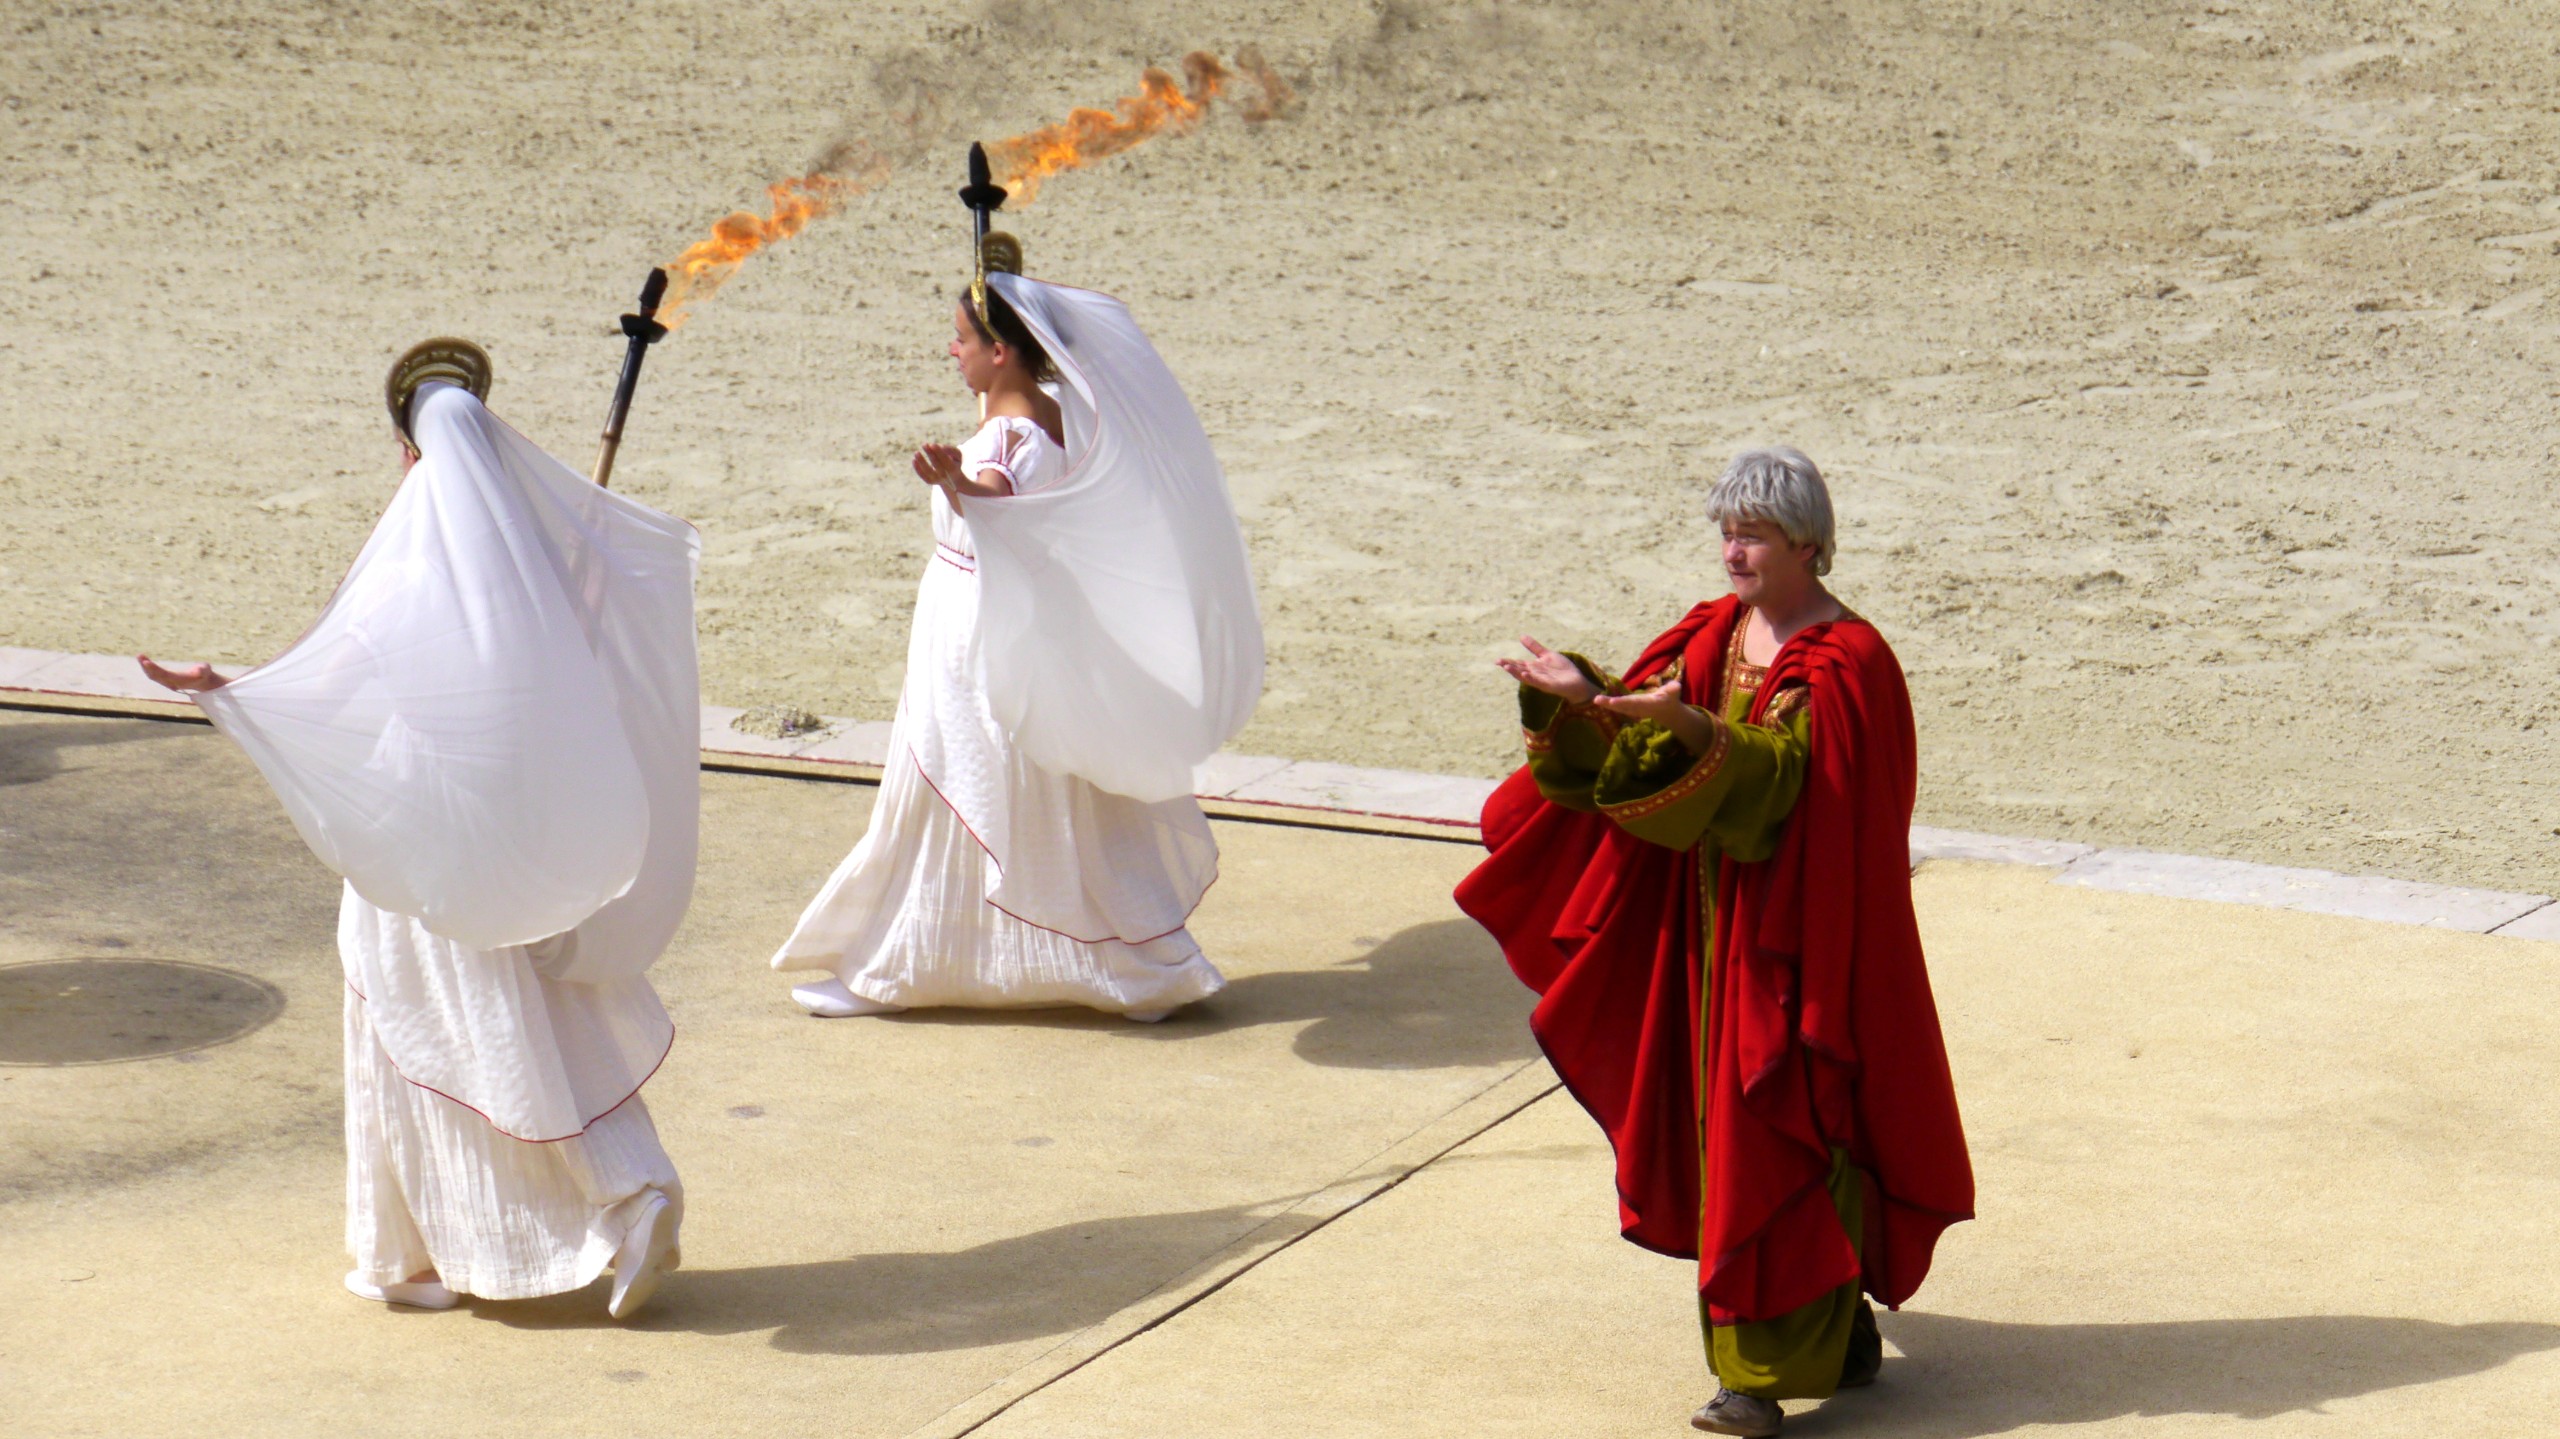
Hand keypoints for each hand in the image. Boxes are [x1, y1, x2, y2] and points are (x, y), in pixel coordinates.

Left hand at [138, 656, 224, 692]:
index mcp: (180, 680)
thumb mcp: (206, 670)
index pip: (165, 675)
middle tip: (140, 655)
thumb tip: (200, 670)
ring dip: (144, 667)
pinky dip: (147, 668)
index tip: (146, 662)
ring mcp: (167, 683)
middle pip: (156, 676)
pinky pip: (153, 675)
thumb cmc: (204, 673)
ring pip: (152, 676)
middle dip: (146, 667)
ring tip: (140, 656)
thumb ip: (203, 670)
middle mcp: (172, 683)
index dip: (155, 669)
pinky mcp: (164, 680)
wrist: (202, 681)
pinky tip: (143, 660)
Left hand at [911, 443, 964, 487]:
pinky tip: (914, 460)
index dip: (940, 453)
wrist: (952, 477)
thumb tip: (941, 447)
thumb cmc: (954, 461)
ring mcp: (937, 480)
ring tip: (916, 453)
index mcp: (954, 469)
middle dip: (931, 454)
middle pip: (938, 466)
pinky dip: (918, 469)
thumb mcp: (957, 455)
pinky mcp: (931, 481)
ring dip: (922, 462)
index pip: (947, 462)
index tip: (933, 444)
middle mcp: (946, 476)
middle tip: (924, 445)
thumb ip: (951, 450)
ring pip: (929, 472)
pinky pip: (923, 476)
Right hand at [1495, 637, 1600, 703]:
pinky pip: (1538, 682)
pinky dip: (1531, 678)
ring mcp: (1541, 680)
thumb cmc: (1562, 670)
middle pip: (1519, 670)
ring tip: (1507, 667)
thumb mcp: (1547, 655)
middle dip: (1509, 666)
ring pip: (1526, 677)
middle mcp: (1535, 674)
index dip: (1508, 662)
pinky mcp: (1550, 686)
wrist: (1577, 682)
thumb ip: (1534, 647)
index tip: (1497, 660)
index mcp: (1533, 667)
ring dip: (1517, 672)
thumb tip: (1521, 636)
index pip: (1518, 664)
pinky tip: (1525, 674)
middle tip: (1498, 662)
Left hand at [1592, 681, 1714, 753]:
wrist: (1667, 711)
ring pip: (1618, 708)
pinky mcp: (1630, 709)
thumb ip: (1673, 689)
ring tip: (1595, 700)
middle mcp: (1638, 708)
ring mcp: (1633, 710)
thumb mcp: (1674, 692)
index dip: (1624, 702)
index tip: (1613, 702)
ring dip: (1606, 704)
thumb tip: (1675, 686)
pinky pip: (1618, 707)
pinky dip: (1608, 705)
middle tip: (1597, 700)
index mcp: (1648, 703)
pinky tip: (1598, 701)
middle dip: (1610, 704)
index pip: (1634, 702)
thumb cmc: (1671, 698)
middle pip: (1622, 706)